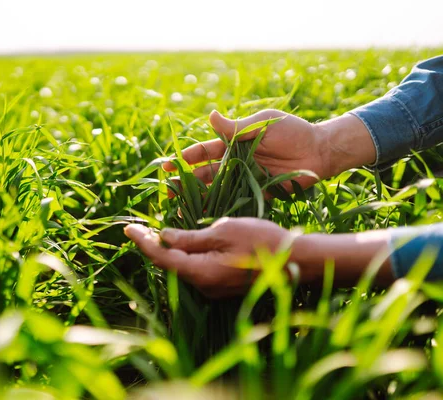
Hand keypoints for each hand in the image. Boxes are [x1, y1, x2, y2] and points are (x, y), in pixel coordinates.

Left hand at [124, 217, 292, 297]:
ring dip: (167, 250)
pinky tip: (181, 242)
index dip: (142, 242)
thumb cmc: (261, 241)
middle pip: (168, 265)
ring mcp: (212, 288)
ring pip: (181, 267)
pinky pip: (195, 270)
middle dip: (151, 246)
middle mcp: (203, 286)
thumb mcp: (222, 231)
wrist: (296, 262)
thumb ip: (190, 237)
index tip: (127, 228)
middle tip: (138, 227)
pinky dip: (184, 255)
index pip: (161, 258)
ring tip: (154, 231)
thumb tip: (163, 237)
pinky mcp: (221, 285)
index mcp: (200, 273)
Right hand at [164, 109, 376, 192]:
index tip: (170, 164)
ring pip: (216, 189)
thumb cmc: (293, 132)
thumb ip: (236, 127)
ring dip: (197, 197)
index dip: (188, 158)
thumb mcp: (263, 124)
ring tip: (177, 205)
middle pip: (205, 173)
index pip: (205, 151)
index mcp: (234, 143)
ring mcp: (245, 180)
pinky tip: (205, 216)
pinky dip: (220, 209)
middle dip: (185, 181)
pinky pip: (235, 202)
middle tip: (167, 189)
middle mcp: (236, 163)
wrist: (321, 151)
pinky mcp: (257, 194)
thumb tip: (210, 116)